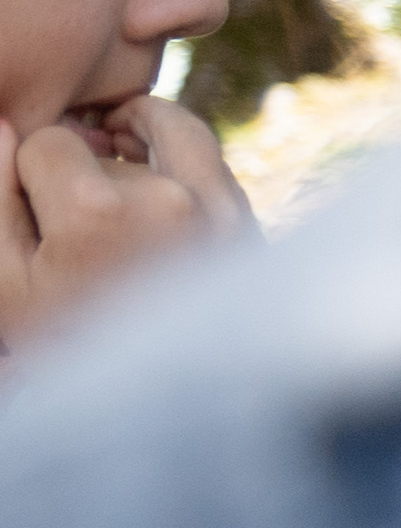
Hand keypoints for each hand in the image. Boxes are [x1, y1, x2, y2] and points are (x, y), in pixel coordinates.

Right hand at [1, 94, 248, 348]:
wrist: (155, 403)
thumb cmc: (63, 343)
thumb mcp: (2, 283)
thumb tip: (3, 124)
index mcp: (98, 214)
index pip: (51, 141)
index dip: (30, 171)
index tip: (37, 214)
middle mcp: (171, 201)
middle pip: (107, 146)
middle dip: (84, 172)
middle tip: (78, 231)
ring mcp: (221, 209)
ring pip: (162, 135)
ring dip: (134, 150)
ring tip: (108, 182)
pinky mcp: (248, 221)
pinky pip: (207, 156)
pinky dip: (175, 157)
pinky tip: (147, 188)